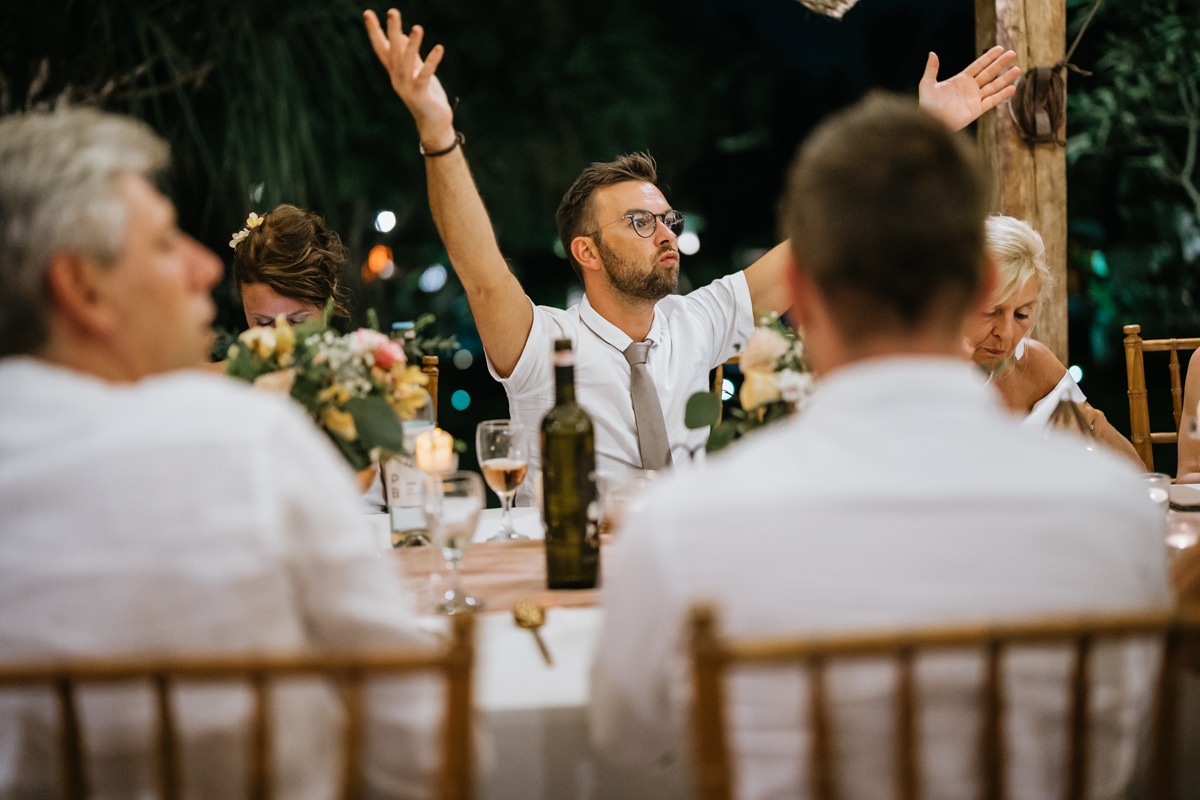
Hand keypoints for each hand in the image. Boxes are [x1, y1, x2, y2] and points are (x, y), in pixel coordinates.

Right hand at [363, 8, 455, 147]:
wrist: (434, 124)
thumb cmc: (427, 97)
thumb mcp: (418, 72)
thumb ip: (412, 55)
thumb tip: (405, 34)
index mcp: (395, 72)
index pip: (382, 48)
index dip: (374, 31)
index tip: (367, 13)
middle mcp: (397, 79)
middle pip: (393, 52)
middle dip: (392, 32)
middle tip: (392, 12)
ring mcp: (407, 88)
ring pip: (407, 63)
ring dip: (412, 45)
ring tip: (417, 28)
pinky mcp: (421, 95)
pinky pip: (425, 76)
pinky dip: (431, 62)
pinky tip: (439, 48)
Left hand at [919, 46, 1019, 131]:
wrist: (930, 122)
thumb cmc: (927, 105)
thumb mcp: (927, 84)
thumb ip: (931, 69)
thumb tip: (932, 53)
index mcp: (961, 80)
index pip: (978, 66)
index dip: (989, 57)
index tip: (1000, 48)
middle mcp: (970, 88)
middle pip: (989, 73)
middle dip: (1000, 64)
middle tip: (1012, 53)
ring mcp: (975, 99)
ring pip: (994, 86)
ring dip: (1006, 78)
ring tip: (1017, 69)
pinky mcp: (977, 110)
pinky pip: (992, 101)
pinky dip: (1002, 95)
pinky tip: (1012, 88)